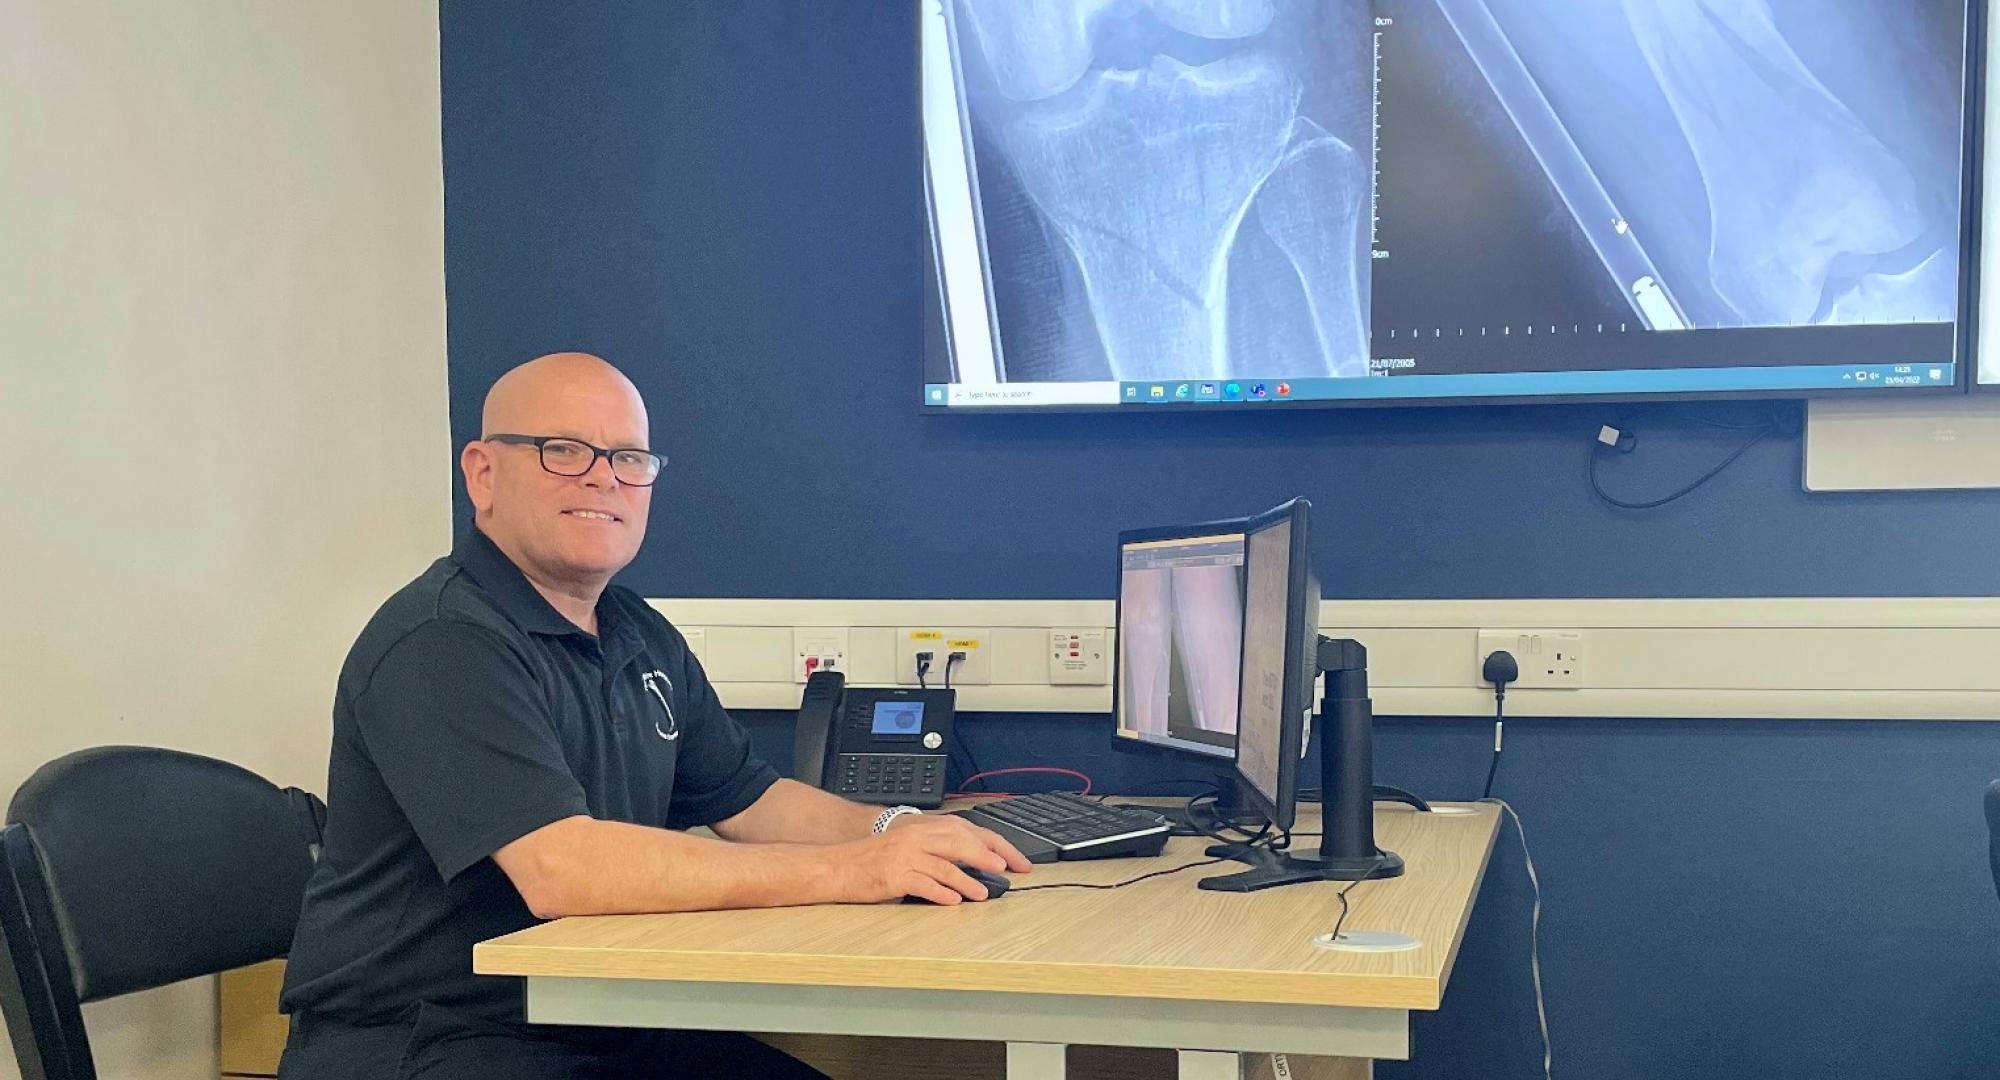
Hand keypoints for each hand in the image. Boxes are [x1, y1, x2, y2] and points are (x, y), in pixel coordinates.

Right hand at [837, 814, 1030, 904]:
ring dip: (967, 880)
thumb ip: (937, 849)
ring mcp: (904, 856)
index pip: (967, 831)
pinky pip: (923, 884)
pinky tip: (953, 901)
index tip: (1014, 859)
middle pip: (960, 843)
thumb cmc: (873, 860)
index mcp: (922, 828)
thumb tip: (974, 863)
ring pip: (945, 865)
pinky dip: (941, 893)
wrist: (837, 866)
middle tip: (1008, 870)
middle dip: (988, 857)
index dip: (995, 844)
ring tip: (982, 893)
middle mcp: (916, 838)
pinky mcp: (894, 876)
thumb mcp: (909, 845)